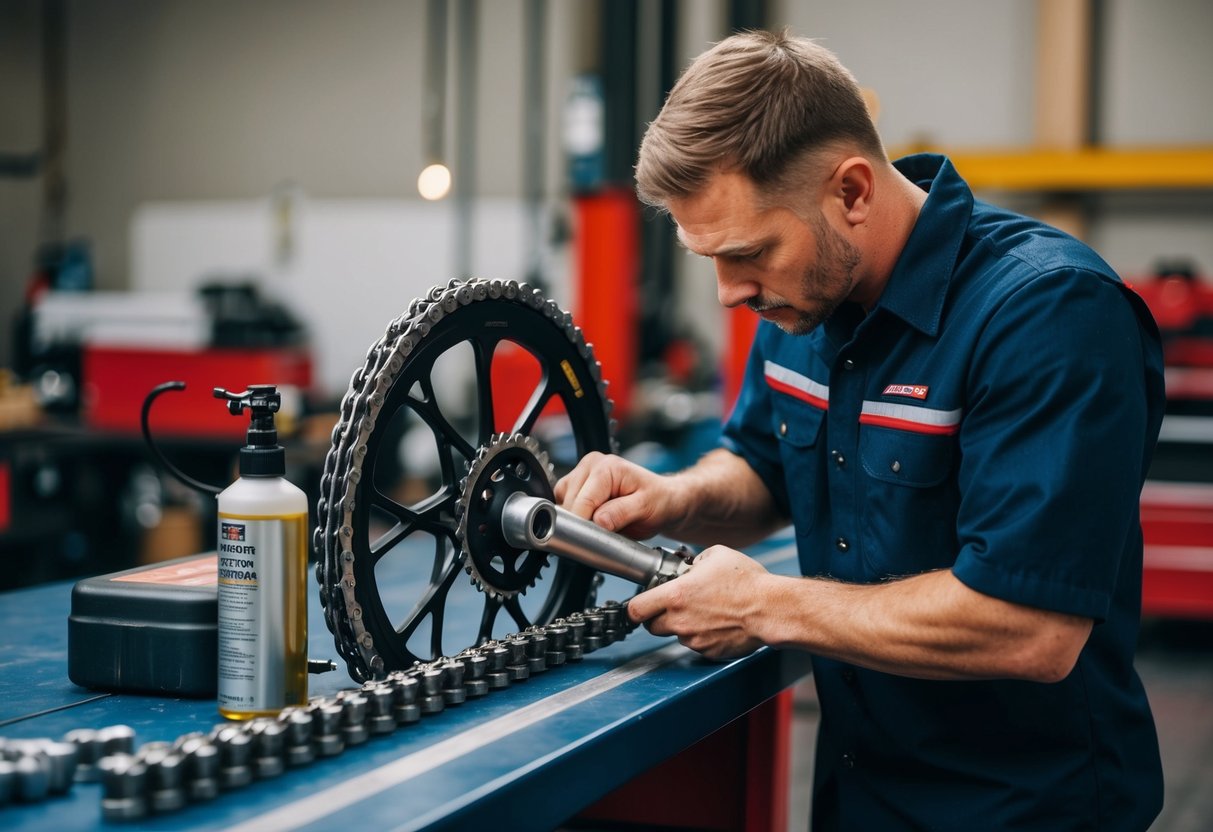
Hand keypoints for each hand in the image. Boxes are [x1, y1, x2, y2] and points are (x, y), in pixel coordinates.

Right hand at [554, 451, 681, 539]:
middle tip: (604, 534)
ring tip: (603, 525)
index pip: (582, 500)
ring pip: (563, 504)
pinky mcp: (578, 486)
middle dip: (582, 523)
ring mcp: (583, 474)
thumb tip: (598, 521)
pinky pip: (565, 505)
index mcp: (606, 467)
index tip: (592, 540)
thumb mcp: (646, 507)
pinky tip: (594, 520)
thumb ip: (621, 513)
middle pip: (570, 503)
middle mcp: (591, 465)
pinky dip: (576, 518)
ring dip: (578, 520)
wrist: (664, 500)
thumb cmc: (659, 500)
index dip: (584, 524)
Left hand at [626, 546, 770, 659]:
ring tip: (704, 611)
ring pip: (676, 635)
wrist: (771, 609)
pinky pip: (696, 645)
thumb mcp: (715, 555)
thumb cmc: (747, 582)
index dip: (635, 607)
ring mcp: (694, 640)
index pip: (636, 609)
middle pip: (651, 626)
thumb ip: (693, 561)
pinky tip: (717, 622)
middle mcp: (680, 621)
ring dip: (682, 626)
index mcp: (675, 596)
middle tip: (672, 606)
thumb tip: (689, 567)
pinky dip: (701, 636)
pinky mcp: (708, 652)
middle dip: (657, 617)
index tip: (640, 604)